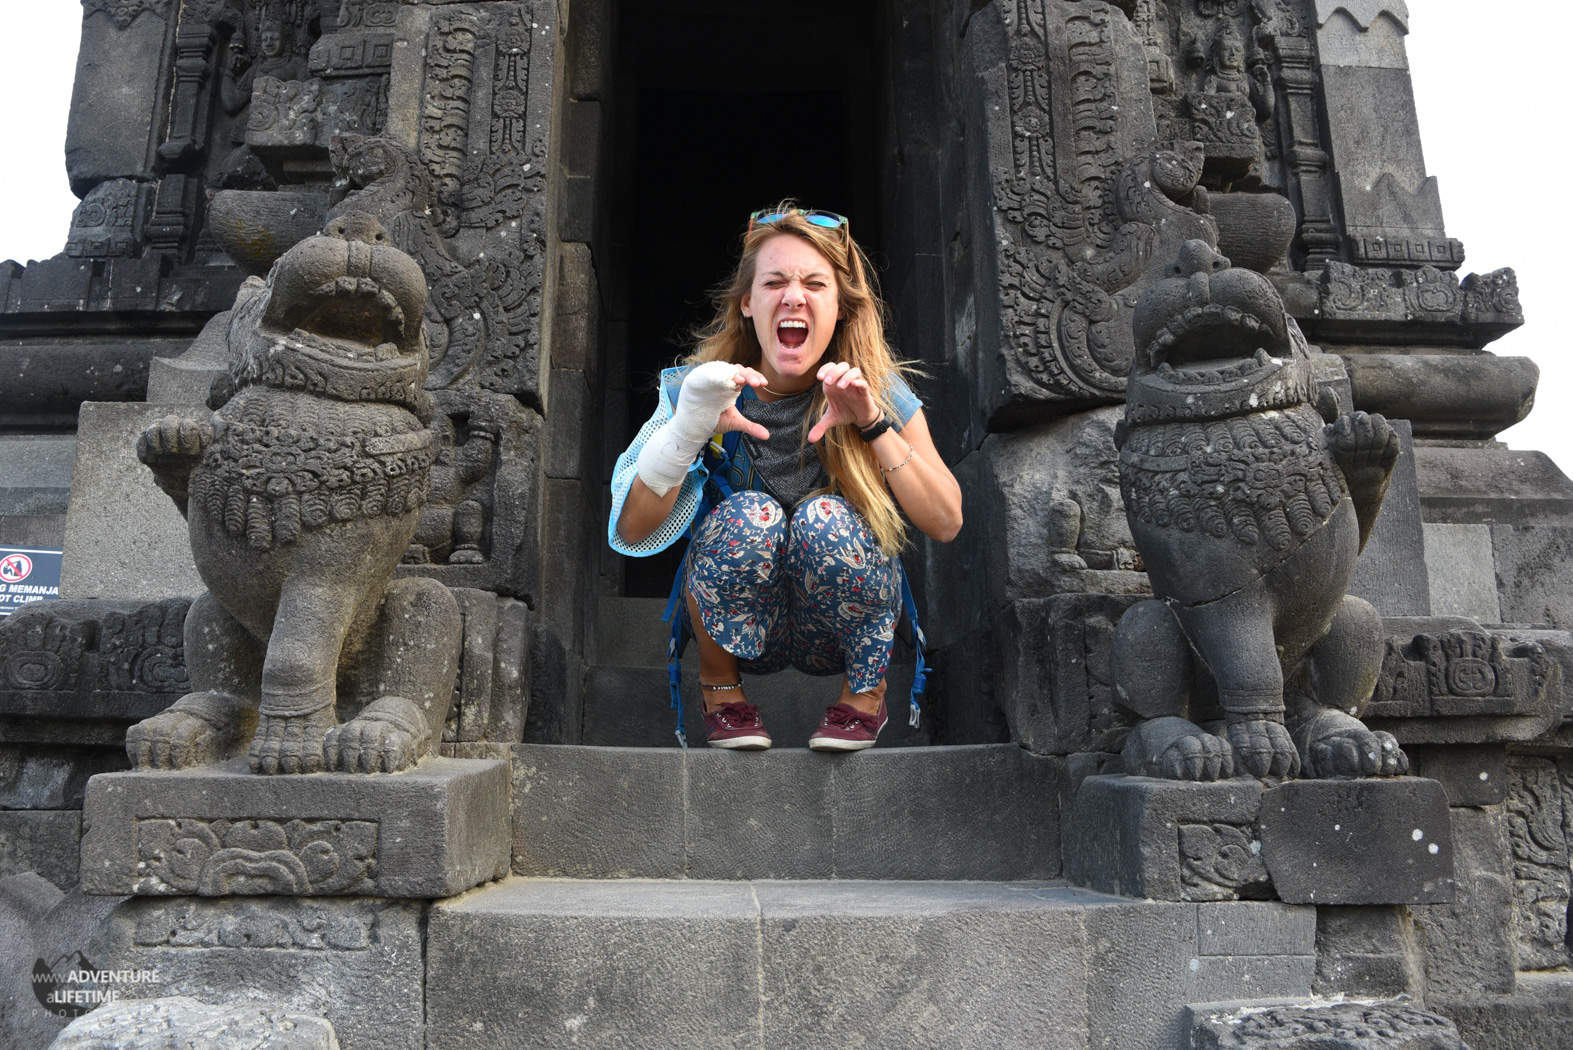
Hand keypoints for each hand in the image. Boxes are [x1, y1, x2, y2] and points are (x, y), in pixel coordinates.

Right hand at [637, 362, 768, 496]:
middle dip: (748, 375)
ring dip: (733, 373)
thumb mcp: (734, 423)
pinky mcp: (701, 382)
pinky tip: (722, 379)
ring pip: (725, 369)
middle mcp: (724, 381)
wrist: (694, 426)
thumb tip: (767, 436)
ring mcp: (712, 381)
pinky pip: (709, 374)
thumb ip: (750, 427)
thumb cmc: (715, 420)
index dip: (755, 377)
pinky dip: (716, 376)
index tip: (763, 384)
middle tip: (756, 382)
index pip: (747, 376)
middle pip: (739, 370)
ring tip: (740, 379)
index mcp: (734, 387)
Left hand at [807, 362, 880, 442]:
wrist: (860, 418)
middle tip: (827, 382)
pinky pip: (863, 382)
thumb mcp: (831, 420)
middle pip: (841, 366)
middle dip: (833, 372)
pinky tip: (853, 386)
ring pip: (853, 370)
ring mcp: (855, 385)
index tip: (818, 377)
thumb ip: (820, 427)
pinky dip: (858, 382)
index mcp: (834, 384)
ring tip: (840, 387)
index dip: (824, 369)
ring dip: (846, 376)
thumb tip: (810, 440)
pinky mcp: (864, 391)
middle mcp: (844, 381)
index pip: (830, 368)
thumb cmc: (845, 413)